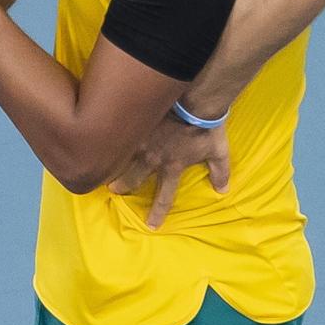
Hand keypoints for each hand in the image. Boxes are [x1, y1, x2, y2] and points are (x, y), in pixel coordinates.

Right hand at [108, 113, 230, 228]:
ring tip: (100, 164)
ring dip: (112, 163)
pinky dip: (112, 139)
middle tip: (114, 190)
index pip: (164, 197)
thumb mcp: (219, 151)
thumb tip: (223, 190)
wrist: (193, 98)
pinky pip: (120, 134)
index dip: (157, 213)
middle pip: (132, 179)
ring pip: (121, 157)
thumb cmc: (207, 126)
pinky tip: (102, 137)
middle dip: (122, 187)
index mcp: (172, 167)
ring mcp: (141, 141)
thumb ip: (220, 171)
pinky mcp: (135, 123)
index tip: (151, 225)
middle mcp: (153, 159)